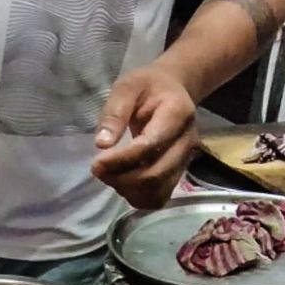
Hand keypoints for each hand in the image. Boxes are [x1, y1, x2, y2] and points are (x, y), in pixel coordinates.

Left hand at [91, 65, 196, 209]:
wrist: (172, 91)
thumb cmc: (147, 87)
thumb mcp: (127, 86)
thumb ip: (115, 112)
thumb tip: (102, 144)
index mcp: (178, 113)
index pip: (150, 146)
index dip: (121, 160)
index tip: (96, 163)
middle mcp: (188, 141)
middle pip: (155, 174)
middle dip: (121, 178)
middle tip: (98, 169)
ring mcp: (186, 161)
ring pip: (156, 190)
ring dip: (127, 190)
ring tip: (109, 174)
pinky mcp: (179, 175)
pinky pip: (158, 198)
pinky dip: (137, 197)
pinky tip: (123, 183)